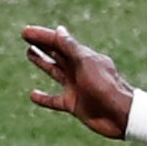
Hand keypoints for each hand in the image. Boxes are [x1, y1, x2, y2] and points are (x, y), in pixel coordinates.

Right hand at [22, 24, 134, 139]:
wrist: (121, 115)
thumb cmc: (106, 87)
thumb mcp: (86, 64)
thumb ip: (71, 48)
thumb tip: (59, 30)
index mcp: (82, 57)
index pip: (59, 42)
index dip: (42, 36)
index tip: (25, 32)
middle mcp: (78, 70)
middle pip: (56, 53)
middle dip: (42, 44)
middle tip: (26, 36)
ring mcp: (76, 87)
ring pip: (54, 71)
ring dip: (42, 62)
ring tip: (29, 53)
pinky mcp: (74, 104)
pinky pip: (54, 100)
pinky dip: (43, 98)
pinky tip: (32, 94)